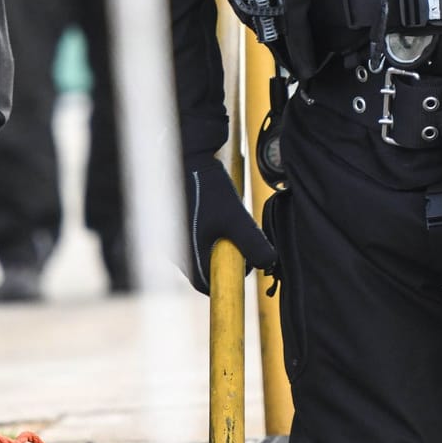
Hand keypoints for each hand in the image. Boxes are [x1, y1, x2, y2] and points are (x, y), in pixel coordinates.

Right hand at [185, 152, 276, 294]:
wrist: (189, 157)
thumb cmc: (209, 188)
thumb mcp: (237, 218)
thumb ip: (253, 244)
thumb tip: (268, 263)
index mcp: (186, 256)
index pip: (207, 285)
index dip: (229, 278)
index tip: (244, 263)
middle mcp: (175, 251)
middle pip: (204, 268)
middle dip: (225, 259)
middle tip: (241, 240)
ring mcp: (172, 238)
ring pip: (200, 252)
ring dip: (217, 245)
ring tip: (229, 223)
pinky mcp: (174, 224)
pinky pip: (194, 238)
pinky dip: (209, 233)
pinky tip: (217, 213)